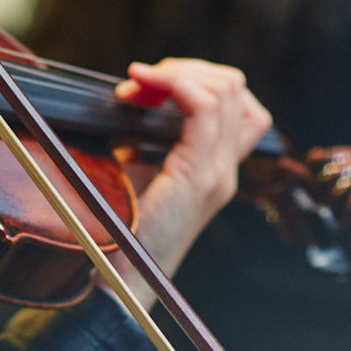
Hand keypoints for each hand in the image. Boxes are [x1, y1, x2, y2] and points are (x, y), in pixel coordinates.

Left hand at [100, 58, 270, 304]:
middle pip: (233, 87)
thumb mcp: (134, 171)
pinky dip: (174, 84)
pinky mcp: (199, 178)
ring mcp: (217, 173)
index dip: (189, 78)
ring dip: (177, 74)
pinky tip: (142, 87)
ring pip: (225, 90)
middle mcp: (224, 169)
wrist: (117, 281)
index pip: (233, 100)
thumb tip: (130, 97)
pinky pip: (204, 108)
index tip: (141, 86)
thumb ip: (144, 138)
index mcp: (213, 167)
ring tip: (137, 87)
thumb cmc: (118, 230)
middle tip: (137, 85)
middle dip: (183, 70)